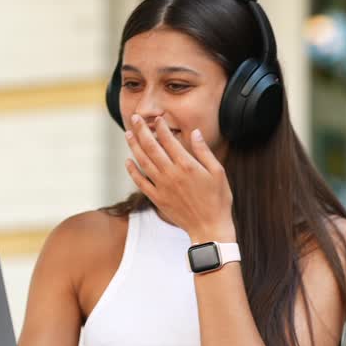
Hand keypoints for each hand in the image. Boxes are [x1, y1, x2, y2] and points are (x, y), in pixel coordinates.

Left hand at [124, 114, 235, 243]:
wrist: (209, 228)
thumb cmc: (218, 199)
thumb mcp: (218, 172)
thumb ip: (204, 151)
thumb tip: (194, 132)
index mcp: (187, 165)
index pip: (169, 140)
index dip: (161, 127)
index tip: (157, 118)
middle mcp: (171, 174)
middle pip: (151, 147)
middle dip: (141, 130)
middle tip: (134, 118)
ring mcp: (162, 186)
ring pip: (143, 162)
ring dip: (134, 147)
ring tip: (127, 134)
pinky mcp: (157, 199)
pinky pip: (140, 182)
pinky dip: (132, 171)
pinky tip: (128, 161)